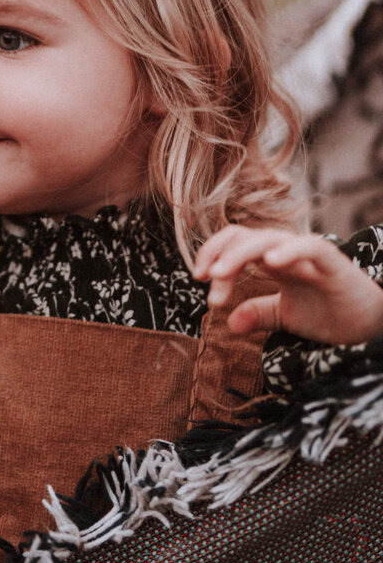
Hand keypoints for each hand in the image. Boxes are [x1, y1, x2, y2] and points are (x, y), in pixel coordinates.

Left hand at [194, 225, 382, 344]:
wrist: (372, 325)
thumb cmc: (332, 314)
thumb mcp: (288, 317)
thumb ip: (259, 314)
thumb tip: (229, 323)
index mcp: (273, 260)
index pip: (235, 243)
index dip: (212, 254)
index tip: (197, 279)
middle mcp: (287, 252)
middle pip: (245, 237)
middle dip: (219, 255)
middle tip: (205, 281)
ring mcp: (309, 254)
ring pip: (268, 238)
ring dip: (239, 254)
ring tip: (220, 273)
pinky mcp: (333, 262)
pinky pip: (310, 246)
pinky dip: (289, 250)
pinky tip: (270, 263)